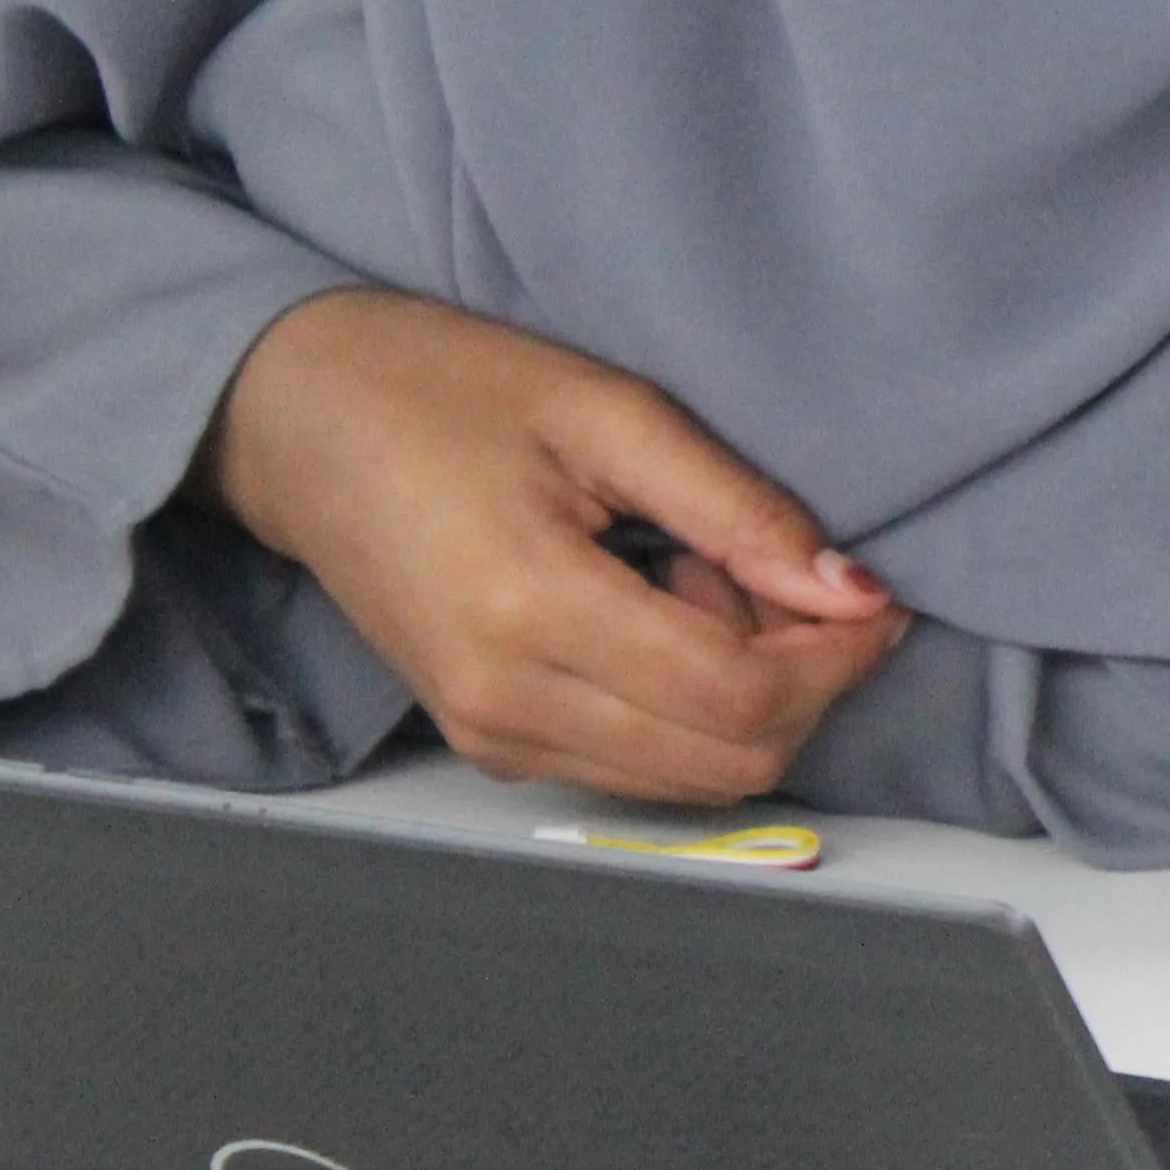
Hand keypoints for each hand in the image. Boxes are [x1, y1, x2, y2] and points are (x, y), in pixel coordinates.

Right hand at [201, 286, 908, 805]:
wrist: (296, 424)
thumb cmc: (440, 391)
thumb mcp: (608, 411)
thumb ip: (739, 510)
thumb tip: (851, 591)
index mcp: (531, 611)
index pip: (739, 696)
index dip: (837, 657)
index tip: (874, 595)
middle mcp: (506, 703)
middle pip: (731, 760)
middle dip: (803, 681)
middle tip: (788, 575)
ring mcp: (491, 737)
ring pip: (693, 778)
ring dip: (746, 697)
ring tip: (710, 578)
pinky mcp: (488, 743)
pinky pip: (639, 764)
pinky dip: (690, 709)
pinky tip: (664, 610)